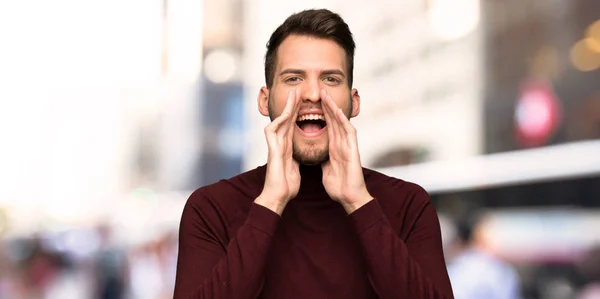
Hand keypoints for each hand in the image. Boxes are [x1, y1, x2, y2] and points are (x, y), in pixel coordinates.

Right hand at [256, 89, 301, 214]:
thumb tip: (299, 152)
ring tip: (293, 95)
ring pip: (279, 121)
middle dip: (292, 105)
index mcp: (286, 146)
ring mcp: (274, 145)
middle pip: (286, 119)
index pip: (293, 125)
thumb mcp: (295, 166)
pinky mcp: (272, 150)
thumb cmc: (286, 185)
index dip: (298, 113)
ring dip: (286, 108)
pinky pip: (273, 131)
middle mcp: (279, 143)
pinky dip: (280, 121)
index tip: (305, 102)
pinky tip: (286, 113)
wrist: (279, 196)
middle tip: (298, 91)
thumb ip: (295, 156)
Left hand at [320, 89, 372, 213]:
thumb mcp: (326, 167)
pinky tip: (337, 111)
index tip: (311, 103)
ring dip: (334, 108)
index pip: (327, 126)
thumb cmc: (339, 185)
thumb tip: (316, 152)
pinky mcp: (353, 150)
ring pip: (341, 122)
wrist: (348, 197)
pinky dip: (343, 121)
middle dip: (327, 106)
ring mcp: (348, 145)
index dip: (320, 114)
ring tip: (327, 96)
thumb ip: (323, 157)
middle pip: (333, 120)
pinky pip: (348, 132)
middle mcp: (342, 143)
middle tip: (320, 92)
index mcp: (334, 147)